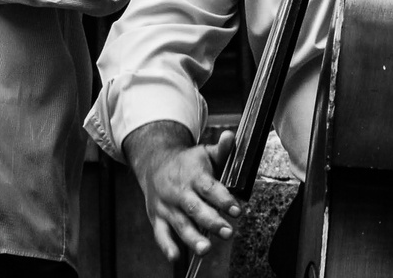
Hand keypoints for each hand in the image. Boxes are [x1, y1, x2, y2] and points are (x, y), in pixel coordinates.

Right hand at [134, 130, 240, 261]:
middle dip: (212, 222)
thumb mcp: (204, 152)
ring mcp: (167, 207)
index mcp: (193, 175)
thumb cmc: (187, 162)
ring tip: (206, 249)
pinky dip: (167, 246)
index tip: (237, 210)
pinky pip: (161, 234)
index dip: (223, 199)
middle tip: (228, 232)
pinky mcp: (157, 219)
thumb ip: (221, 149)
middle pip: (195, 208)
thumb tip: (230, 136)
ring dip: (192, 238)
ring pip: (180, 224)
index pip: (209, 188)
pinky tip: (175, 256)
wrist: (155, 164)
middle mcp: (179, 192)